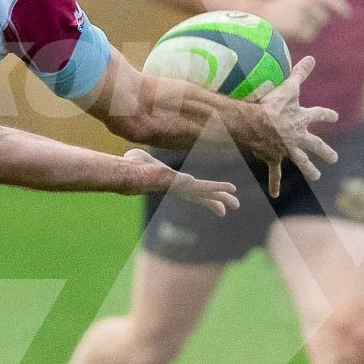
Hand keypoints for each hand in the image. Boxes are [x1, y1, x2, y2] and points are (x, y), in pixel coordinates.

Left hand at [118, 149, 238, 216]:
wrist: (129, 174)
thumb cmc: (131, 166)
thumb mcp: (139, 160)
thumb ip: (140, 158)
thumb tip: (132, 156)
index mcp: (174, 182)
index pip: (195, 190)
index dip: (206, 196)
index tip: (217, 204)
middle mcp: (179, 187)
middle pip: (203, 195)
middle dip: (217, 201)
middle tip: (234, 207)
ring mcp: (182, 187)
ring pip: (205, 192)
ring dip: (220, 195)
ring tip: (235, 203)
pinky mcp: (183, 184)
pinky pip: (203, 185)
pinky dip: (217, 187)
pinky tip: (230, 188)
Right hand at [247, 56, 338, 197]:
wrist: (255, 124)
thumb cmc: (271, 105)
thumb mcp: (288, 87)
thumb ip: (300, 73)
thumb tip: (312, 57)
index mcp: (302, 119)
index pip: (318, 115)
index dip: (326, 115)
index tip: (334, 117)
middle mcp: (299, 137)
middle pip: (316, 145)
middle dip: (325, 151)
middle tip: (334, 158)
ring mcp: (287, 149)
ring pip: (301, 161)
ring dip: (308, 169)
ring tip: (316, 176)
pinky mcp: (274, 157)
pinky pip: (275, 173)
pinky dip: (274, 183)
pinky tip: (275, 195)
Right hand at [257, 0, 351, 42]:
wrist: (256, 15)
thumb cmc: (278, 8)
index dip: (340, 6)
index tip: (348, 16)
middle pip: (323, 18)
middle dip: (316, 22)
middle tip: (298, 22)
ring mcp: (301, 12)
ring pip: (316, 28)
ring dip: (307, 30)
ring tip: (291, 25)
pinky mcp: (296, 25)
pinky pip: (308, 35)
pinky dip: (301, 36)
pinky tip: (289, 31)